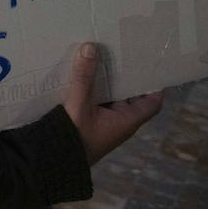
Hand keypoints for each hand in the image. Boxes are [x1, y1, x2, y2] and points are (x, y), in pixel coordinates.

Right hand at [62, 42, 163, 164]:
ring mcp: (104, 123)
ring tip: (101, 57)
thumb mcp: (79, 104)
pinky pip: (98, 102)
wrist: (52, 161)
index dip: (155, 85)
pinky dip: (94, 89)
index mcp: (126, 120)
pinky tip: (83, 75)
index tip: (152, 65)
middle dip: (127, 76)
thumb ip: (83, 77)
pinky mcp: (90, 123)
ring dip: (108, 81)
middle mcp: (119, 122)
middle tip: (122, 52)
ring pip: (112, 98)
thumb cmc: (74, 137)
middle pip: (131, 96)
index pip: (152, 102)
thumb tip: (91, 46)